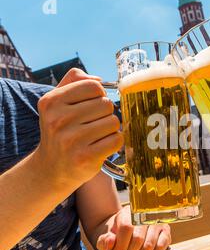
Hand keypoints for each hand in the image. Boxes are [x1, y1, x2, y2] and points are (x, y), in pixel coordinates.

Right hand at [34, 68, 123, 188]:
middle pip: (106, 104)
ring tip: (96, 136)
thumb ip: (75, 81)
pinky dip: (114, 142)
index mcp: (51, 102)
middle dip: (106, 114)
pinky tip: (102, 146)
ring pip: (114, 122)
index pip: (94, 86)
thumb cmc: (61, 131)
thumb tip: (99, 80)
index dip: (99, 96)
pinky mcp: (86, 157)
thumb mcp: (57, 103)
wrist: (51, 169)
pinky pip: (117, 139)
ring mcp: (72, 140)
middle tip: (94, 125)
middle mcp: (59, 120)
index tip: (91, 107)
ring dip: (111, 129)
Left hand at [96, 206, 171, 249]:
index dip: (120, 247)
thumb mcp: (106, 237)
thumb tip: (110, 242)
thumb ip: (104, 241)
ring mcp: (157, 221)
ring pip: (149, 245)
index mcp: (128, 212)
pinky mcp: (166, 230)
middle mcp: (145, 213)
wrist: (129, 228)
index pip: (126, 228)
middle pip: (138, 239)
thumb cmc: (117, 235)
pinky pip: (161, 247)